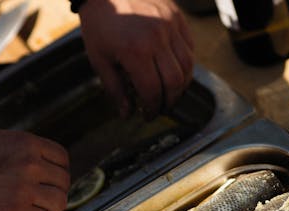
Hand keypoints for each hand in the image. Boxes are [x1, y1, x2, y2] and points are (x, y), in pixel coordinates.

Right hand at [0, 130, 69, 210]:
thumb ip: (21, 149)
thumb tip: (40, 160)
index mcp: (26, 143)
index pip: (62, 157)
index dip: (58, 170)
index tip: (50, 178)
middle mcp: (30, 165)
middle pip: (63, 181)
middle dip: (54, 190)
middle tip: (41, 196)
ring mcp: (25, 190)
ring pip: (59, 203)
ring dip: (50, 208)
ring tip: (36, 209)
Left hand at [78, 0, 193, 118]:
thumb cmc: (99, 22)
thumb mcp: (99, 58)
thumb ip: (114, 88)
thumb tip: (126, 114)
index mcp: (135, 50)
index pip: (153, 90)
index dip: (152, 108)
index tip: (148, 114)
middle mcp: (156, 38)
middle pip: (174, 82)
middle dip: (169, 101)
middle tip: (161, 108)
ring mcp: (169, 25)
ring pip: (187, 66)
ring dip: (181, 85)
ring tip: (170, 92)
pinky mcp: (176, 17)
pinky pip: (189, 47)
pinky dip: (185, 63)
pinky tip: (174, 70)